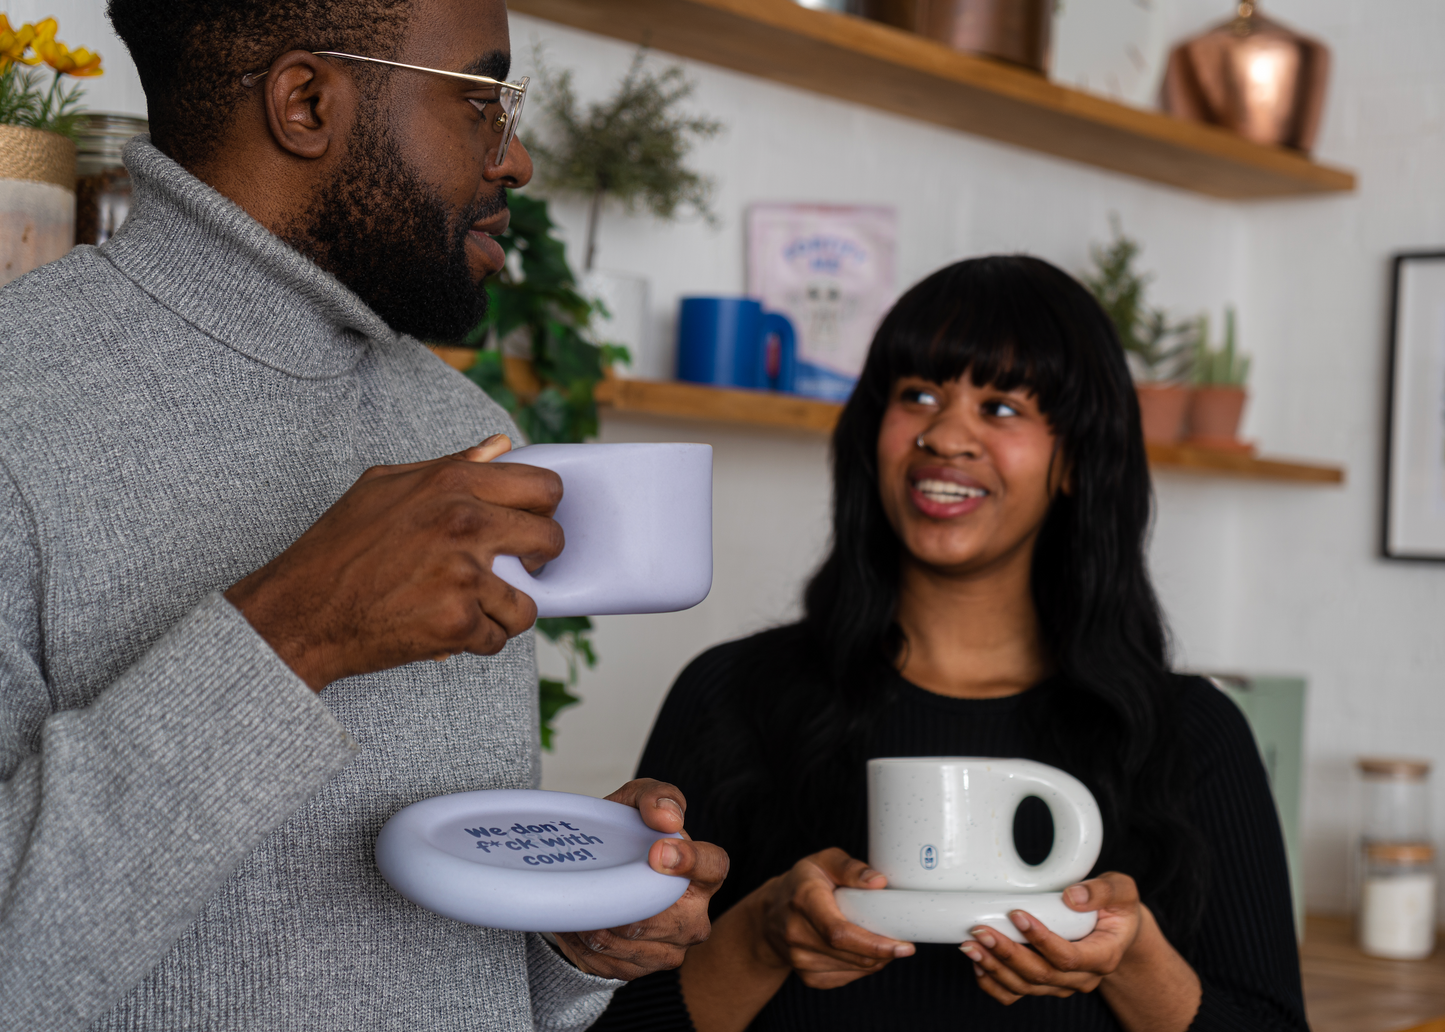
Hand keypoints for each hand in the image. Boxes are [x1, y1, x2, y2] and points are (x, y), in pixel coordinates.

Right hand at [225, 434, 562, 690]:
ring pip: (527, 603)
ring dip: (501, 611)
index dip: (542, 511)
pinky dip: (473, 641)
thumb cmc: (340, 547)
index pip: (545, 488)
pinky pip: (497, 638)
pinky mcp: (457, 622)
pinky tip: (442, 628)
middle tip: (508, 571)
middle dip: (535, 561)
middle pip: (551, 542)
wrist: (301, 610)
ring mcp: (463, 574)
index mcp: (453, 482)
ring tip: (466, 607)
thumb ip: (452, 465)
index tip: (526, 527)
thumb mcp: (387, 485)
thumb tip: (501, 446)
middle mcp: (464, 522)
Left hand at [553, 779, 730, 980]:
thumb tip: (667, 817)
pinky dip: (588, 936)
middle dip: (623, 896)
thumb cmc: (624, 836)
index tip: (656, 852)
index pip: (713, 866)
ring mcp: (672, 948)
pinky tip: (584, 918)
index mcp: (703, 872)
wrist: (597, 880)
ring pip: (630, 937)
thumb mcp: (636, 802)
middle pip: (660, 912)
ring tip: (585, 894)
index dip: (689, 861)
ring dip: (600, 916)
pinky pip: (609, 957)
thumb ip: (657, 796)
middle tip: (596, 878)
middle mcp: (695, 916)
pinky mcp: (642, 969)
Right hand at [756, 847, 913, 989]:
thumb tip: (879, 882)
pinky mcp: (808, 977)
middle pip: (852, 955)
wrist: (769, 915)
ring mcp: (800, 959)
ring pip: (854, 969)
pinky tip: (861, 949)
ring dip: (877, 959)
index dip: (874, 944)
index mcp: (804, 901)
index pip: (839, 933)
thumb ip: (851, 868)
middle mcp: (797, 934)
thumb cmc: (802, 883)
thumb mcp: (824, 861)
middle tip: (904, 940)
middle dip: (885, 952)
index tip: (904, 946)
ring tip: (881, 939)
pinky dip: (863, 966)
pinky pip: (847, 977)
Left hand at [961, 871, 1140, 1003]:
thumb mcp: (1121, 890)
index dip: (1041, 940)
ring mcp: (1062, 983)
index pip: (1068, 958)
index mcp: (1103, 956)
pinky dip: (994, 984)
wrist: (1116, 929)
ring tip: (971, 945)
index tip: (1017, 914)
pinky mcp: (1044, 983)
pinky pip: (1016, 993)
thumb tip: (1072, 897)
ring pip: (1025, 986)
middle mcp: (1082, 977)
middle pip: (1041, 974)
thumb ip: (1102, 890)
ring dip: (995, 968)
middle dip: (1008, 953)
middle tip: (981, 930)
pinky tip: (979, 963)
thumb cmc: (1116, 908)